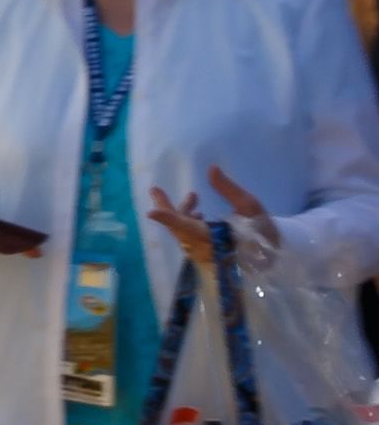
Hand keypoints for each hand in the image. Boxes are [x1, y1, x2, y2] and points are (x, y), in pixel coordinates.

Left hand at [148, 168, 280, 265]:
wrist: (273, 255)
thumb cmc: (262, 231)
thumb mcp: (250, 207)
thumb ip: (228, 189)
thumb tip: (211, 169)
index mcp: (215, 238)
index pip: (187, 228)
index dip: (169, 219)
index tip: (151, 213)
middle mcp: (203, 248)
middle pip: (178, 228)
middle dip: (167, 208)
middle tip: (155, 190)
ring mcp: (201, 253)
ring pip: (181, 232)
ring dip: (180, 213)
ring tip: (193, 197)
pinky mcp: (203, 253)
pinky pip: (188, 237)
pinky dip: (188, 221)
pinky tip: (197, 211)